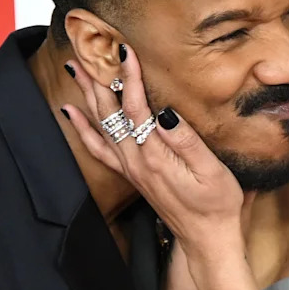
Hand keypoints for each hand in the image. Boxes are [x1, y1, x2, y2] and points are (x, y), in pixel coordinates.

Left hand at [61, 48, 242, 255]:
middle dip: (98, 79)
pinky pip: (98, 148)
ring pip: (100, 125)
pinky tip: (72, 114)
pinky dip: (82, 128)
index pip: (136, 108)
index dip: (130, 77)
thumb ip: (187, 142)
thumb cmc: (216, 205)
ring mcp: (130, 168)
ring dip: (87, 96)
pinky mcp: (131, 174)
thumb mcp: (211, 172)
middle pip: (110, 113)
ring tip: (74, 69)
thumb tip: (166, 113)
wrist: (206, 239)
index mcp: (155, 156)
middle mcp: (135, 161)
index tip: (125, 51)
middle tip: (85, 50)